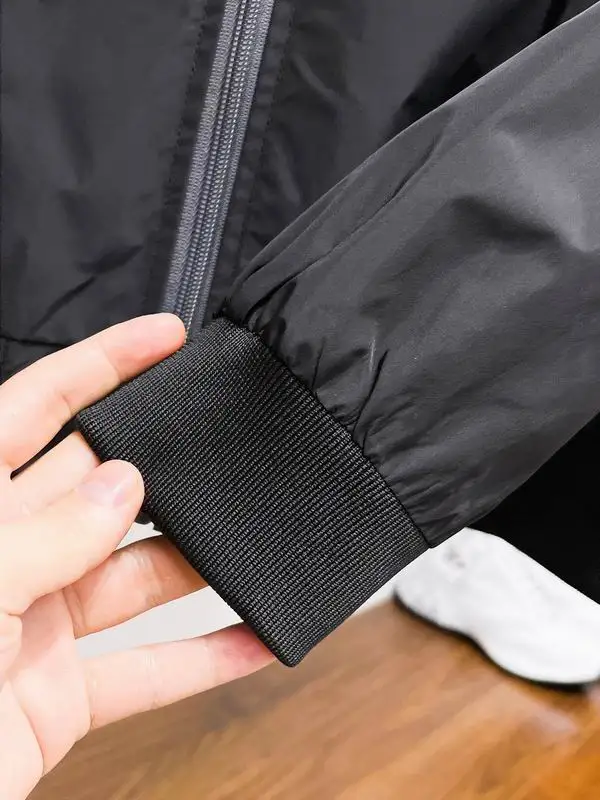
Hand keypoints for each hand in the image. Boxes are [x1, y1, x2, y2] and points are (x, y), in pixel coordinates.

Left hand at [0, 315, 273, 798]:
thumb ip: (43, 538)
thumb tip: (121, 486)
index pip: (37, 409)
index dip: (102, 363)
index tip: (165, 336)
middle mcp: (7, 559)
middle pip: (103, 489)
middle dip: (166, 466)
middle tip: (225, 447)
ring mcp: (37, 626)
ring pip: (137, 578)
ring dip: (199, 565)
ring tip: (254, 541)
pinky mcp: (60, 696)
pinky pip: (146, 670)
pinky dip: (204, 659)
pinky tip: (251, 638)